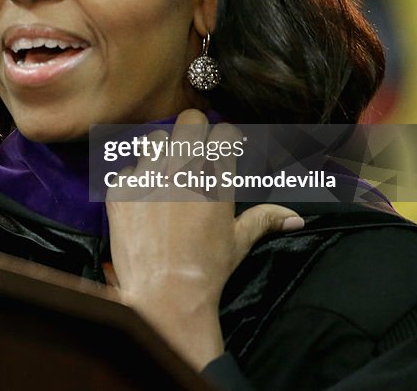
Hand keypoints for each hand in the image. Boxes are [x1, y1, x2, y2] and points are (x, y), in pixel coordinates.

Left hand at [104, 109, 302, 369]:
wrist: (165, 295)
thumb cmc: (208, 269)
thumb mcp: (239, 241)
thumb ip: (264, 220)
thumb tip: (296, 218)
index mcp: (216, 177)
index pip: (224, 131)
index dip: (223, 139)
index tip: (219, 149)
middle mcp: (183, 169)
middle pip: (189, 120)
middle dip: (192, 131)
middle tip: (191, 151)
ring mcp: (148, 176)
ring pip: (154, 139)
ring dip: (161, 152)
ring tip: (163, 173)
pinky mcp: (120, 190)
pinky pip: (126, 169)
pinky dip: (134, 182)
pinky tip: (141, 202)